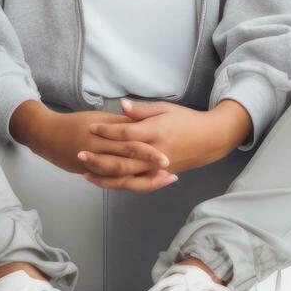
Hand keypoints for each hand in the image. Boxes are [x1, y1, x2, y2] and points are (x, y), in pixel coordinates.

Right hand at [24, 108, 177, 188]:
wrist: (47, 134)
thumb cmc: (76, 123)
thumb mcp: (100, 117)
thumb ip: (121, 122)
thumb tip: (142, 123)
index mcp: (104, 130)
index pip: (130, 138)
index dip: (148, 148)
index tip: (165, 153)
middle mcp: (100, 146)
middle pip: (127, 158)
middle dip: (149, 164)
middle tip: (169, 168)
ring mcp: (94, 161)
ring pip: (120, 172)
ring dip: (142, 177)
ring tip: (161, 179)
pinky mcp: (89, 172)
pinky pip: (110, 180)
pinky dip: (126, 183)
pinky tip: (141, 185)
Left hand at [81, 98, 241, 189]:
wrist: (210, 139)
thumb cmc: (187, 120)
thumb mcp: (165, 109)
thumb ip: (141, 110)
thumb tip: (121, 105)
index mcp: (156, 131)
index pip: (126, 133)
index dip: (107, 130)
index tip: (91, 127)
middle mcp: (155, 153)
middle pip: (123, 159)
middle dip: (99, 158)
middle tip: (79, 154)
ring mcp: (157, 168)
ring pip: (127, 177)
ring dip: (105, 176)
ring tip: (85, 174)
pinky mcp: (159, 177)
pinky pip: (137, 185)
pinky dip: (120, 185)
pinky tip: (105, 183)